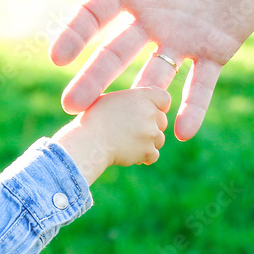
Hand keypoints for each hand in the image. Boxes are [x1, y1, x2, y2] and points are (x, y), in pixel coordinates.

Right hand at [50, 0, 253, 140]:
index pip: (94, 16)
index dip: (75, 36)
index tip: (57, 58)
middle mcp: (152, 18)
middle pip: (116, 53)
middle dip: (94, 79)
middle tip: (72, 106)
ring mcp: (183, 37)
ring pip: (154, 74)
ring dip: (138, 98)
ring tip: (122, 122)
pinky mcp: (215, 49)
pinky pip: (201, 84)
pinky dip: (193, 108)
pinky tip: (182, 133)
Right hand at [52, 87, 170, 184]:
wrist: (89, 141)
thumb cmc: (93, 119)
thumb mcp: (109, 100)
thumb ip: (129, 101)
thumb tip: (136, 108)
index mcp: (141, 96)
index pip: (164, 98)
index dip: (159, 106)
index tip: (151, 112)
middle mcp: (150, 112)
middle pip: (162, 121)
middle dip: (151, 127)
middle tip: (133, 131)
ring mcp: (151, 133)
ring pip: (158, 139)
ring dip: (147, 143)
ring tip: (127, 143)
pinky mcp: (148, 151)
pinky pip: (153, 155)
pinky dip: (143, 157)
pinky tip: (129, 154)